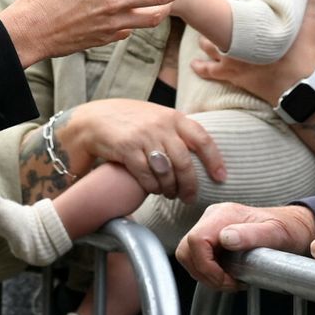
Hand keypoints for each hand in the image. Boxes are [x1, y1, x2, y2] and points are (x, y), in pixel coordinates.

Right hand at [59, 97, 225, 201]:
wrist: (93, 119)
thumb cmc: (128, 121)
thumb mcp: (156, 117)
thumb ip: (175, 130)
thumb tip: (199, 153)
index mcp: (173, 117)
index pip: (202, 139)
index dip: (214, 160)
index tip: (221, 178)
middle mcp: (160, 125)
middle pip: (184, 163)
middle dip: (189, 185)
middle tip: (189, 198)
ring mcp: (144, 137)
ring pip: (167, 172)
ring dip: (170, 189)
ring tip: (169, 194)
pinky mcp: (127, 149)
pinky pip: (147, 176)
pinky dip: (152, 188)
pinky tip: (152, 190)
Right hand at [176, 202, 314, 289]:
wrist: (292, 226)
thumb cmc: (287, 229)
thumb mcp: (275, 232)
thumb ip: (250, 235)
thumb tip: (224, 239)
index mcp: (223, 215)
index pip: (196, 240)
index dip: (206, 266)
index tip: (226, 279)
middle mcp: (213, 218)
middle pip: (186, 249)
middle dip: (204, 273)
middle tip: (228, 282)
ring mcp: (210, 227)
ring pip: (188, 254)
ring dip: (205, 274)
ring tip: (230, 280)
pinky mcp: (212, 237)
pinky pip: (197, 257)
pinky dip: (209, 271)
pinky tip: (228, 274)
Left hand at [191, 0, 314, 103]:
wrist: (301, 86)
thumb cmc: (304, 52)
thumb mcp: (310, 19)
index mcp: (250, 26)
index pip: (227, 10)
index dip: (219, 3)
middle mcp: (235, 41)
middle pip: (214, 26)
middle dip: (209, 20)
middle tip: (202, 13)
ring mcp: (231, 59)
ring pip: (208, 46)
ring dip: (204, 40)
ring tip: (200, 34)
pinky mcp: (232, 76)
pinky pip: (209, 72)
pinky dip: (201, 67)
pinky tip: (193, 64)